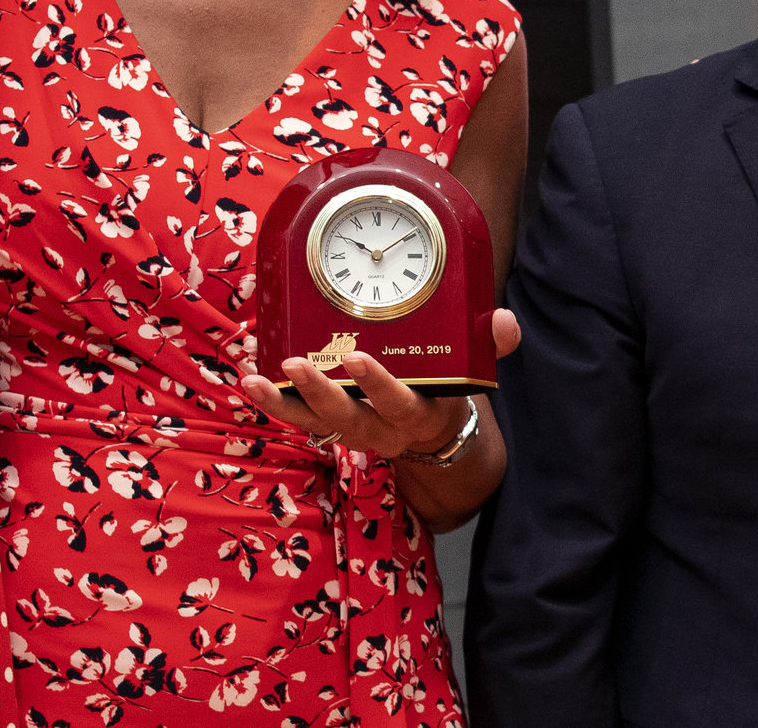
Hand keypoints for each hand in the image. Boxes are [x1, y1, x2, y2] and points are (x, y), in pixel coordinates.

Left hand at [241, 309, 521, 460]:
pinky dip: (274, 401)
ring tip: (257, 379)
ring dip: (285, 402)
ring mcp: (350, 429)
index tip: (358, 359)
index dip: (377, 386)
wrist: (433, 432)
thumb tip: (506, 324)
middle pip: (347, 420)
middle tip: (298, 363)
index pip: (398, 405)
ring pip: (314, 424)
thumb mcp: (473, 370)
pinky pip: (297, 418)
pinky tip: (250, 380)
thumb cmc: (447, 388)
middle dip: (321, 393)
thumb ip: (490, 346)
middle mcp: (381, 429)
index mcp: (418, 415)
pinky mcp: (328, 423)